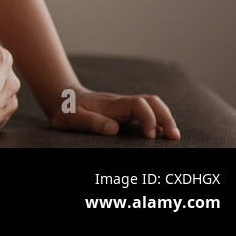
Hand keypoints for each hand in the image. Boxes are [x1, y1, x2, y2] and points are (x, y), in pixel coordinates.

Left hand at [49, 85, 179, 139]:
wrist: (62, 98)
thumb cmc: (67, 109)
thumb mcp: (73, 117)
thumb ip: (92, 122)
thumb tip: (114, 129)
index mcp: (112, 104)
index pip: (139, 104)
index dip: (148, 118)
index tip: (149, 136)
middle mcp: (122, 103)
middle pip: (152, 101)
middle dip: (166, 116)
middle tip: (174, 136)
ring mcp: (124, 107)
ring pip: (152, 106)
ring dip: (164, 118)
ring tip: (173, 137)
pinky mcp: (124, 113)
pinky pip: (146, 113)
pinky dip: (157, 122)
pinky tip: (160, 134)